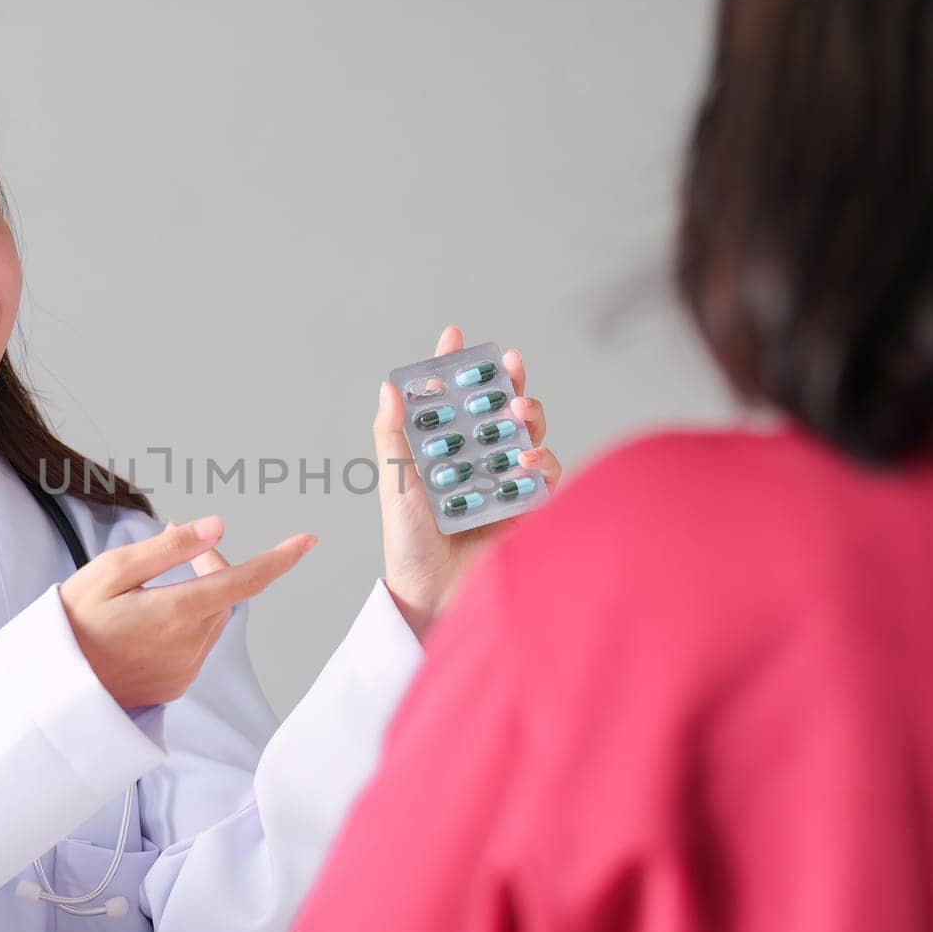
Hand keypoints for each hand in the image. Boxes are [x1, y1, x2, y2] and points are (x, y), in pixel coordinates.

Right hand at [59, 515, 315, 707]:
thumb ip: (167, 550)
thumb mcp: (110, 572)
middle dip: (213, 566)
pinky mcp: (174, 686)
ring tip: (153, 584)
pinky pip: (195, 645)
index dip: (279, 560)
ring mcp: (183, 670)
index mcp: (176, 613)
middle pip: (225, 596)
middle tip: (177, 542)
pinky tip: (147, 622)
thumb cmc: (73, 622)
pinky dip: (184, 624)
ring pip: (212, 620)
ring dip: (199, 596)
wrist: (49, 690)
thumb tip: (217, 527)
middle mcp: (189, 646)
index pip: (244, 582)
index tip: (307, 541)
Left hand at [373, 325, 563, 638]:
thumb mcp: (395, 484)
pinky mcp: (528, 508)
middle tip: (507, 364)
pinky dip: (540, 460)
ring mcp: (504, 482)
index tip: (455, 334)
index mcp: (441, 451)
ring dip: (526, 416)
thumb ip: (392, 436)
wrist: (433, 596)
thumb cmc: (409, 544)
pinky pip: (544, 475)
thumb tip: (388, 386)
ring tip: (518, 412)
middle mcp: (475, 462)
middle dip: (505, 382)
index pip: (450, 400)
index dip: (455, 366)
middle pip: (497, 410)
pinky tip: (525, 460)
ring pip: (525, 435)